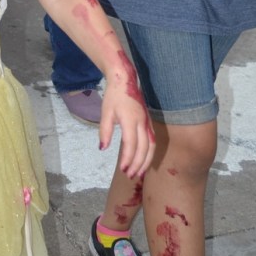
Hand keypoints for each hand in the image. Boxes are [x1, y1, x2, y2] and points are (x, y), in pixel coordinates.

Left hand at [99, 56, 155, 179]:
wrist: (125, 80)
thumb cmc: (113, 96)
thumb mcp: (105, 112)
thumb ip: (105, 131)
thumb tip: (102, 148)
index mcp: (131, 120)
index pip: (131, 144)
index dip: (127, 158)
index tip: (122, 169)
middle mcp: (142, 122)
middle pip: (144, 148)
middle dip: (138, 164)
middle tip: (130, 175)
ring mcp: (147, 122)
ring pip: (151, 145)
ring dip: (146, 161)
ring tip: (139, 172)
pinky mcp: (149, 122)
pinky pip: (152, 140)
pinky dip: (149, 153)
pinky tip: (144, 160)